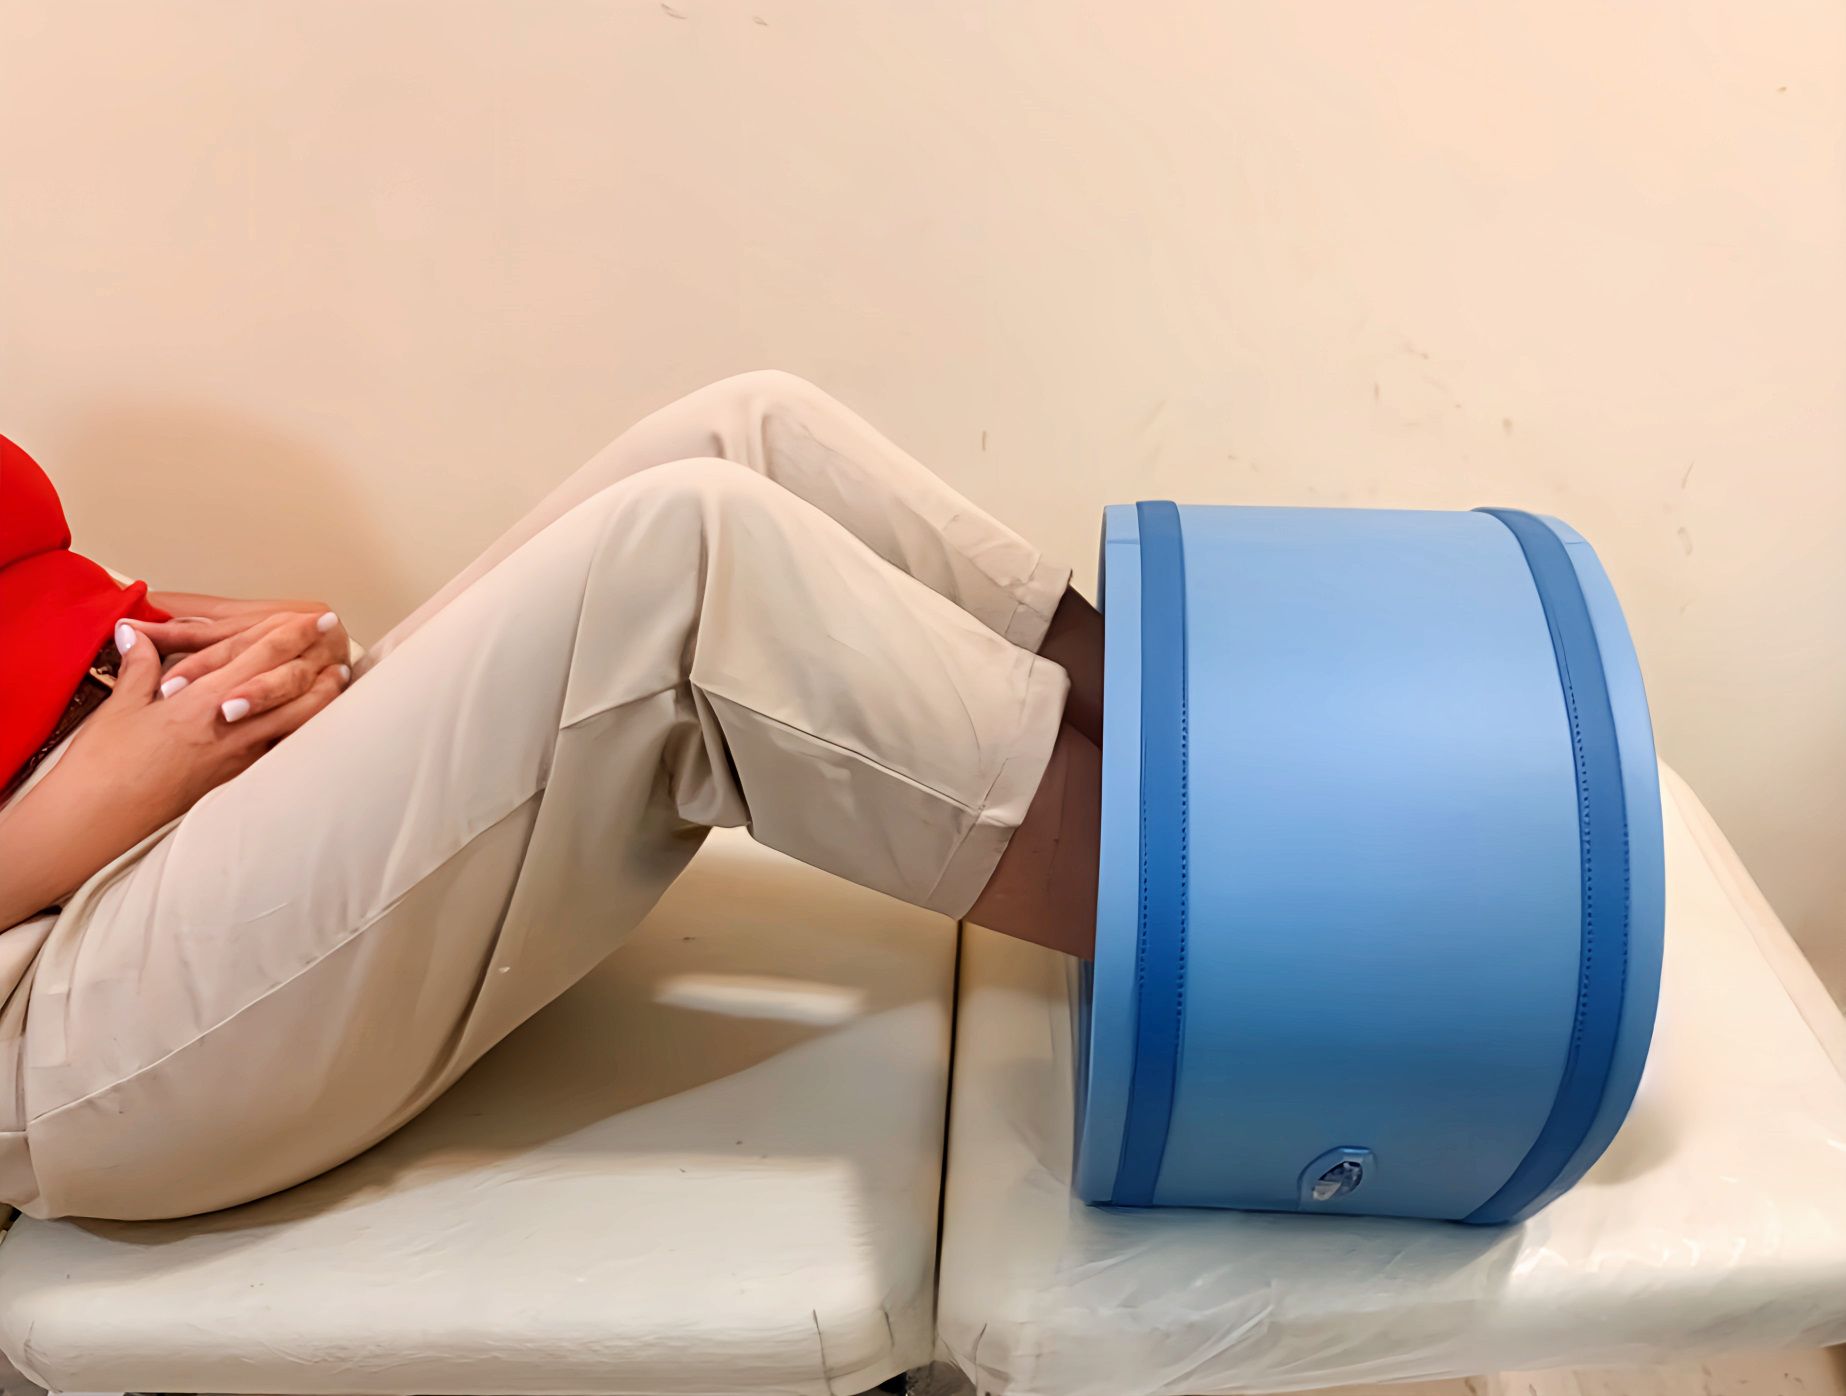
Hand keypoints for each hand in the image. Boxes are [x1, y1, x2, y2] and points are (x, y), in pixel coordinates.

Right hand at [74, 616, 346, 824]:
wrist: (97, 820)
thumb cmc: (103, 765)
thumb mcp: (120, 707)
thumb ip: (139, 667)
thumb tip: (135, 633)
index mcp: (200, 701)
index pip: (257, 657)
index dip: (289, 634)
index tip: (313, 618)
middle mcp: (227, 727)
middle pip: (286, 685)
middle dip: (314, 657)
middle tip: (335, 636)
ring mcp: (236, 757)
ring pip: (294, 720)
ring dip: (319, 695)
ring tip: (337, 676)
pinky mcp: (232, 781)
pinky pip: (278, 750)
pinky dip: (300, 731)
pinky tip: (311, 724)